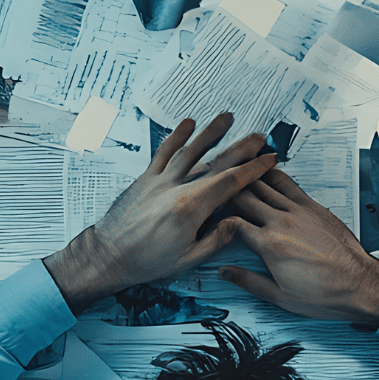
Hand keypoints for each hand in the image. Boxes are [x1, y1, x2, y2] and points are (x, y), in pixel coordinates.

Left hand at [44, 114, 274, 312]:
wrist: (109, 255)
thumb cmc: (147, 261)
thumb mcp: (188, 258)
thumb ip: (216, 239)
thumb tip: (238, 222)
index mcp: (190, 209)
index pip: (230, 182)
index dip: (253, 169)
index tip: (269, 160)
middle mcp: (176, 188)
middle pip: (215, 162)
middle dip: (240, 147)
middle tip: (260, 136)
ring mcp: (159, 180)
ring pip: (190, 151)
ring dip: (210, 133)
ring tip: (228, 118)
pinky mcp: (145, 179)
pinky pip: (163, 153)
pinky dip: (176, 137)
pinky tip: (188, 123)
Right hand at [219, 169, 378, 325]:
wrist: (360, 284)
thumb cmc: (324, 294)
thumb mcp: (280, 297)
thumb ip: (248, 282)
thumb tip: (224, 272)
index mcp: (269, 246)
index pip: (232, 224)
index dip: (216, 219)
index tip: (208, 218)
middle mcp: (281, 223)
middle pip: (244, 198)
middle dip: (226, 192)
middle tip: (212, 185)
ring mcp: (299, 211)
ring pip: (264, 185)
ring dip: (246, 177)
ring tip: (231, 168)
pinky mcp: (313, 206)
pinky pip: (288, 184)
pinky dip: (272, 175)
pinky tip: (264, 170)